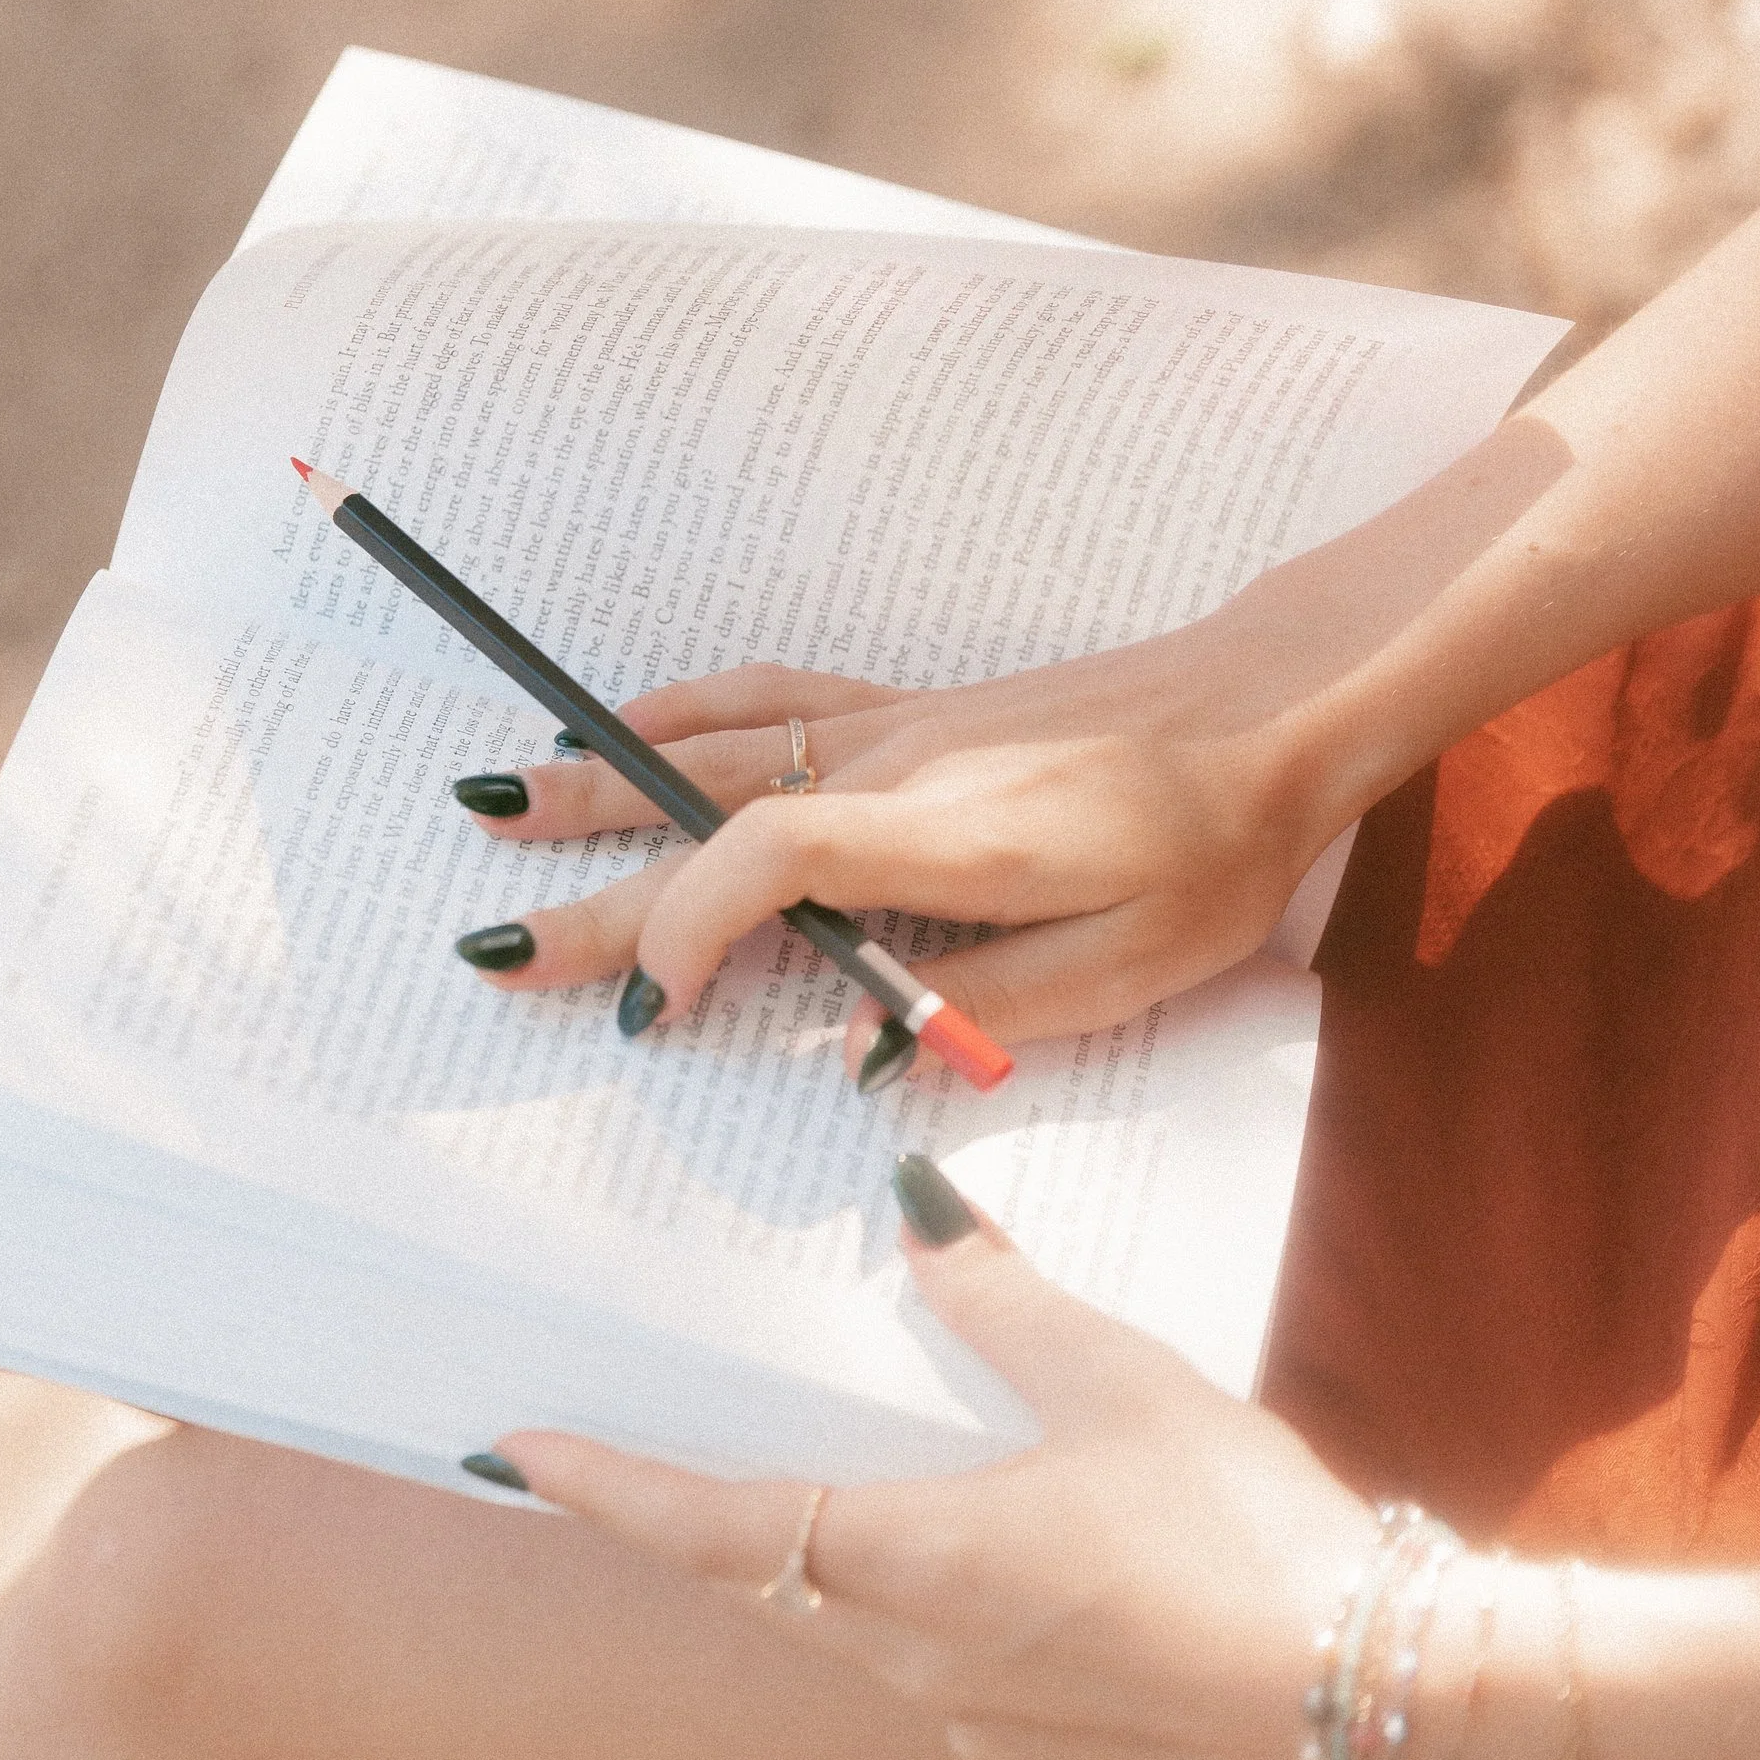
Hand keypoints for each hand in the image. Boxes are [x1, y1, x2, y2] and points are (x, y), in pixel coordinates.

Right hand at [451, 618, 1339, 1064]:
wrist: (1269, 709)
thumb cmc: (1212, 846)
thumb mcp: (1131, 966)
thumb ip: (988, 1011)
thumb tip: (855, 1056)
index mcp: (949, 835)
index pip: (772, 859)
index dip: (691, 927)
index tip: (650, 1007)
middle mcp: (898, 768)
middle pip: (706, 815)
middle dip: (589, 885)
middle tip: (490, 943)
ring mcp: (894, 728)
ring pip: (711, 749)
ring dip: (597, 781)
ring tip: (493, 808)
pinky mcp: (908, 712)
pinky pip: (763, 703)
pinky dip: (675, 714)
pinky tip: (618, 727)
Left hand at [498, 1176, 1378, 1759]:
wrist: (1382, 1716)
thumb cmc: (1247, 1541)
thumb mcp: (1123, 1387)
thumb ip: (1006, 1304)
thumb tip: (917, 1219)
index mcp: (915, 1568)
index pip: (711, 1527)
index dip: (605, 1485)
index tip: (512, 1449)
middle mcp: (920, 1666)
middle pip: (767, 1584)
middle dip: (699, 1520)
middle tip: (637, 1455)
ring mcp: (983, 1730)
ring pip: (858, 1633)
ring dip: (824, 1565)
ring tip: (836, 1485)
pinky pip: (946, 1678)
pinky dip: (928, 1614)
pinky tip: (1002, 1567)